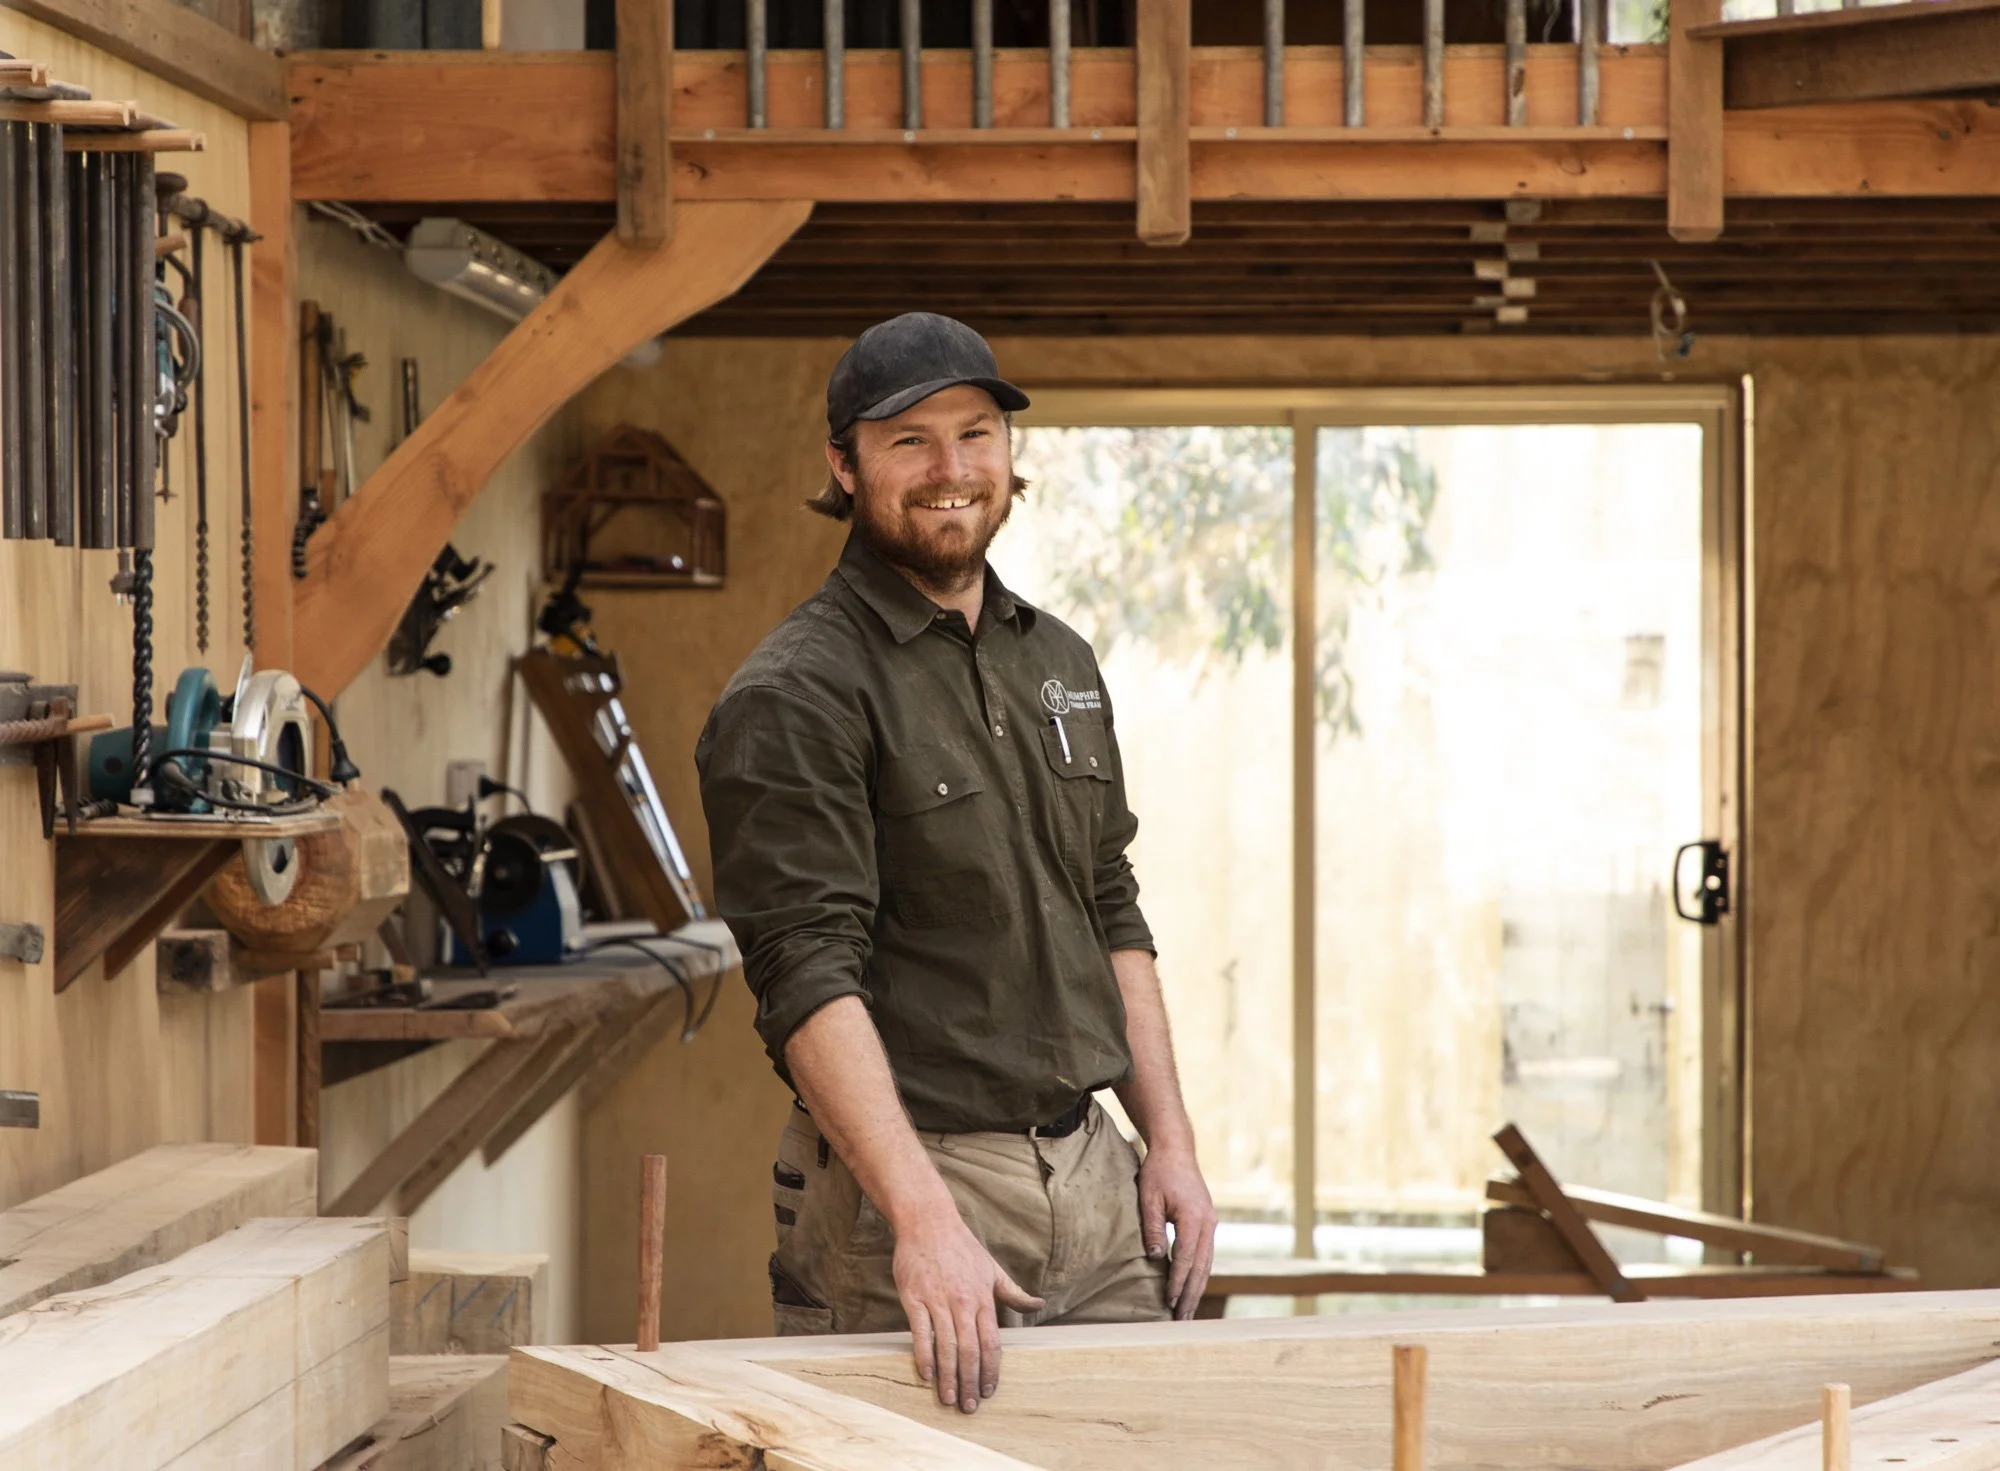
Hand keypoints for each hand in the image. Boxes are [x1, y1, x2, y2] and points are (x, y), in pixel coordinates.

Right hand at [892, 1207, 1044, 1413]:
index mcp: (983, 1298)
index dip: (991, 1370)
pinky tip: (927, 1375)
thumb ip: (1013, 1292)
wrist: (928, 1221)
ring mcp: (937, 1300)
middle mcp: (962, 1302)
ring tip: (948, 1398)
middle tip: (968, 1407)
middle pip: (970, 1350)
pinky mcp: (914, 1297)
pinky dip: (924, 1355)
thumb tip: (1038, 1305)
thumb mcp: (992, 1268)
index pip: (991, 1342)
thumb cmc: (961, 1246)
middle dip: (970, 1382)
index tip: (989, 1392)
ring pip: (946, 1346)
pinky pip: (920, 1332)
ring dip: (948, 1376)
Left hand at [1138, 1142, 1216, 1318]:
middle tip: (1181, 1320)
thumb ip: (1152, 1227)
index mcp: (1193, 1217)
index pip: (1186, 1258)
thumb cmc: (1159, 1171)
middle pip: (1201, 1267)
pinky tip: (1192, 1288)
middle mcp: (1208, 1223)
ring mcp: (1211, 1223)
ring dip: (1197, 1288)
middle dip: (1191, 1295)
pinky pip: (1206, 1255)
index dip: (1177, 1282)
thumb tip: (1156, 1257)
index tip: (1168, 1302)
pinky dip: (1199, 1274)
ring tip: (1187, 1312)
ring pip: (1207, 1264)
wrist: (1176, 1149)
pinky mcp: (1208, 1223)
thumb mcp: (1148, 1197)